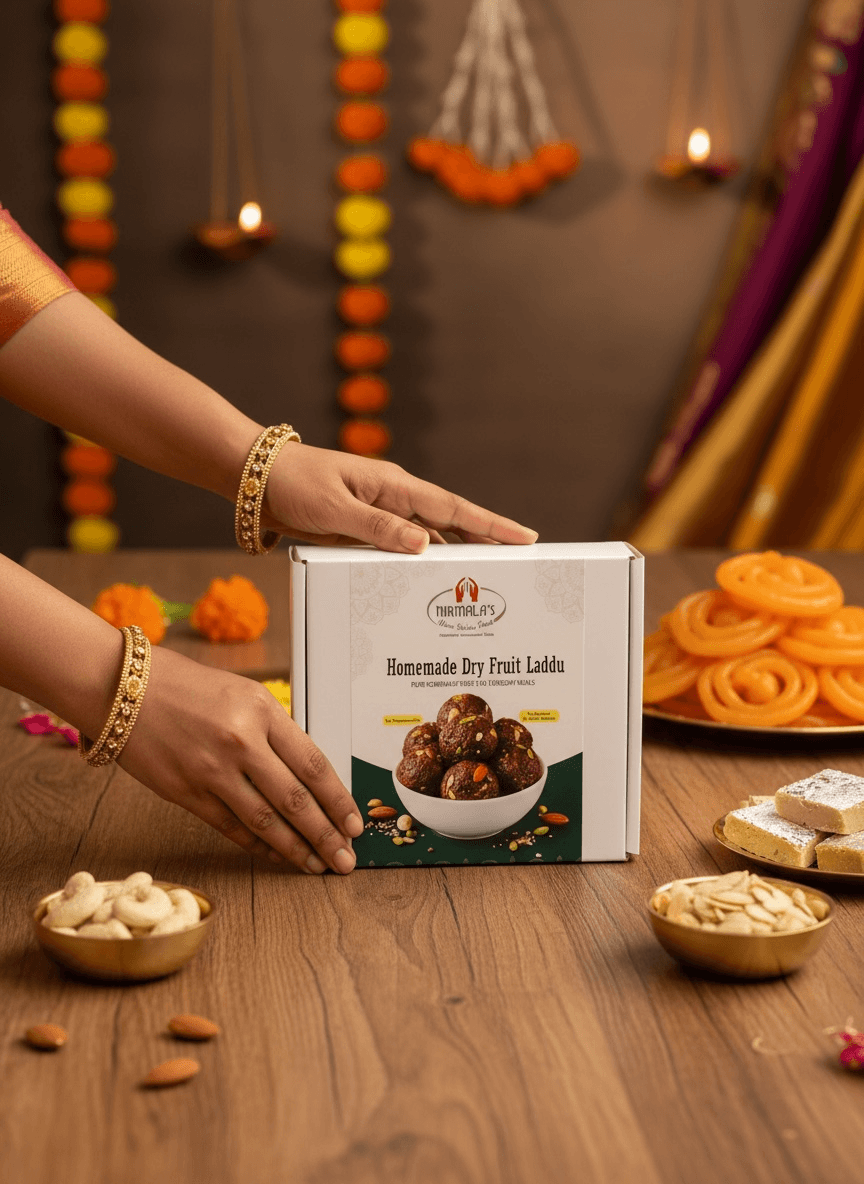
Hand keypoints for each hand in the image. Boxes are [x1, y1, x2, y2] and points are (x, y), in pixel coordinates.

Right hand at [118, 646, 363, 873]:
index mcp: (262, 710)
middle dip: (326, 835)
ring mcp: (211, 770)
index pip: (313, 764)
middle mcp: (240, 741)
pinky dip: (258, 846)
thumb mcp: (243, 695)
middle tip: (346, 859)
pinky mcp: (185, 792)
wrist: (124, 688)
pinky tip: (277, 856)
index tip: (355, 823)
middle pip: (295, 799)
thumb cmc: (186, 687)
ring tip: (318, 865)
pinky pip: (230, 827)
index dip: (338, 800)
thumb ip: (275, 732)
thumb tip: (308, 775)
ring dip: (296, 849)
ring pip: (264, 821)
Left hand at [263, 444, 537, 552]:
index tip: (525, 537)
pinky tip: (431, 579)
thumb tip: (425, 544)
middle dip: (486, 540)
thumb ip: (377, 527)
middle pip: (450, 522)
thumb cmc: (293, 484)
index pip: (452, 508)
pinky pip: (402, 546)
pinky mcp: (364, 527)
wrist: (256, 479)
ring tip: (485, 575)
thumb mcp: (333, 509)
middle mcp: (393, 498)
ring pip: (429, 536)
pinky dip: (422, 561)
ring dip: (456, 553)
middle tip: (521, 560)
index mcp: (393, 486)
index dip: (490, 525)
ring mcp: (380, 512)